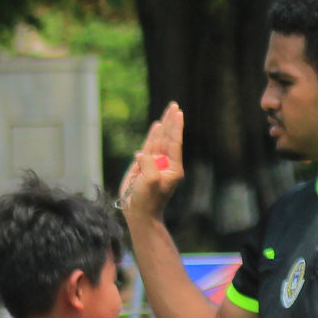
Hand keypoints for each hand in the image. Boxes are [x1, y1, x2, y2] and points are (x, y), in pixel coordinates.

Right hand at [118, 103, 185, 219]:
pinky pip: (149, 147)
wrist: (139, 212)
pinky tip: (156, 127)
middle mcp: (166, 163)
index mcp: (174, 168)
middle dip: (171, 121)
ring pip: (159, 140)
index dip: (176, 126)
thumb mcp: (151, 182)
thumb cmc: (148, 200)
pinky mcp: (144, 165)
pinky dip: (152, 136)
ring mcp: (155, 163)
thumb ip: (148, 165)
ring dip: (163, 126)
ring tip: (168, 112)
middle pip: (169, 137)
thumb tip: (142, 154)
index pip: (174, 142)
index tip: (179, 113)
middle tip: (175, 106)